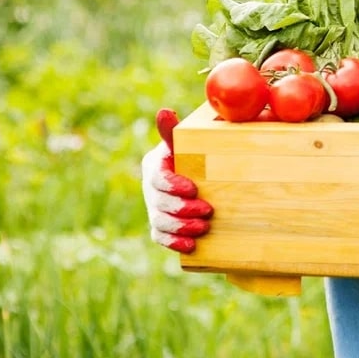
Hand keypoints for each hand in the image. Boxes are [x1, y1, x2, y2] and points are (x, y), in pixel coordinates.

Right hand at [141, 108, 212, 253]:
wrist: (201, 174)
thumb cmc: (193, 154)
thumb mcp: (185, 142)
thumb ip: (173, 131)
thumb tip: (164, 111)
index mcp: (154, 165)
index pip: (157, 178)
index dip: (173, 185)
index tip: (193, 189)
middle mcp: (151, 188)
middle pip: (159, 203)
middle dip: (182, 209)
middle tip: (208, 210)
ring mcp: (154, 208)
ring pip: (160, 222)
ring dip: (181, 227)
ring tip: (203, 228)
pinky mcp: (160, 225)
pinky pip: (161, 237)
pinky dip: (174, 242)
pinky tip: (191, 246)